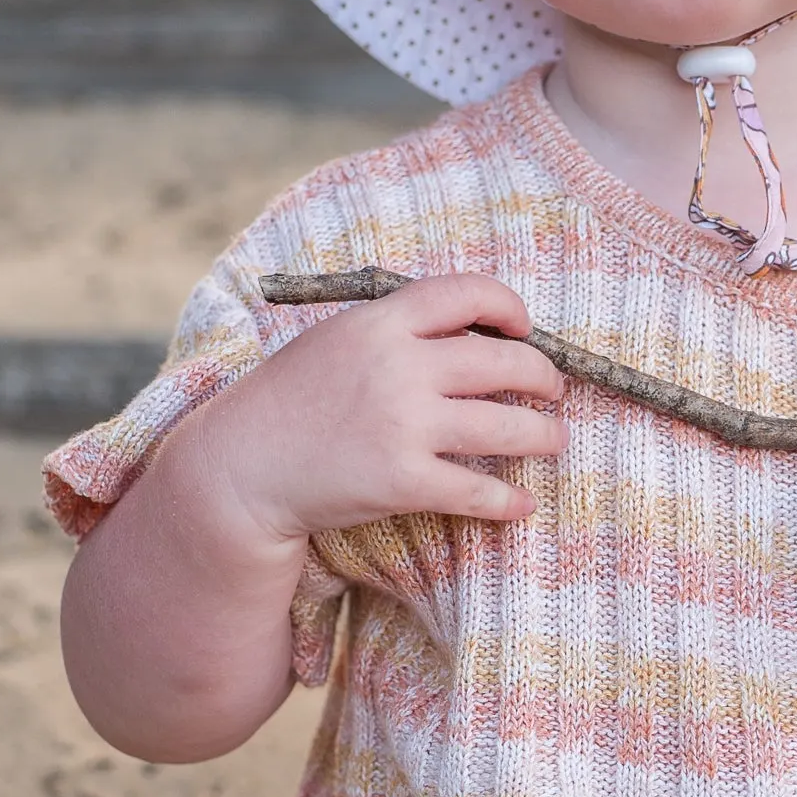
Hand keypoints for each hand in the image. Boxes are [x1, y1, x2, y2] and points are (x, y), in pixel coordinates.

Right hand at [183, 273, 566, 545]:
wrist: (240, 468)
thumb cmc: (289, 400)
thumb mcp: (337, 339)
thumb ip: (396, 329)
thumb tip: (468, 329)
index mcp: (381, 322)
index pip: (467, 292)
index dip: (508, 305)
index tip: (525, 327)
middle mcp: (400, 366)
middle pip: (503, 359)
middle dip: (543, 376)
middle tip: (553, 390)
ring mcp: (404, 424)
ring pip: (506, 425)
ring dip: (544, 435)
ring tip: (555, 440)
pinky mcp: (403, 480)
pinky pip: (478, 490)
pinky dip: (509, 500)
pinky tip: (522, 504)